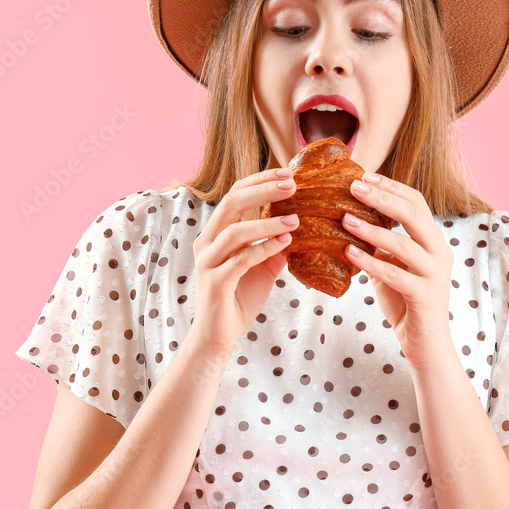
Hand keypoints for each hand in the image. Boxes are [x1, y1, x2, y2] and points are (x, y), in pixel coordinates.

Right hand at [191, 167, 299, 358]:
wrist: (218, 336)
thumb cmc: (238, 298)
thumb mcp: (262, 266)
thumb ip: (275, 245)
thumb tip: (302, 226)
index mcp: (215, 232)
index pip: (235, 194)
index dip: (260, 180)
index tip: (288, 173)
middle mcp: (206, 241)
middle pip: (232, 203)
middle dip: (264, 190)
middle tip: (293, 184)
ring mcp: (208, 261)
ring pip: (236, 230)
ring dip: (268, 221)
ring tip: (296, 219)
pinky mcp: (215, 282)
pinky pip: (240, 259)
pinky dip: (264, 248)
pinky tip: (285, 243)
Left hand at [341, 173, 454, 367]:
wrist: (426, 344)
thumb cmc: (406, 303)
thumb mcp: (392, 266)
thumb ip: (379, 245)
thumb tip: (348, 219)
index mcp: (433, 240)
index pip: (416, 202)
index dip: (391, 187)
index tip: (364, 176)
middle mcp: (439, 252)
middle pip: (413, 214)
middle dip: (382, 198)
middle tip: (353, 187)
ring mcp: (435, 274)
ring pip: (403, 243)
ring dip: (371, 230)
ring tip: (344, 219)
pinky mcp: (425, 296)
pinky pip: (395, 274)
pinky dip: (370, 262)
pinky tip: (349, 252)